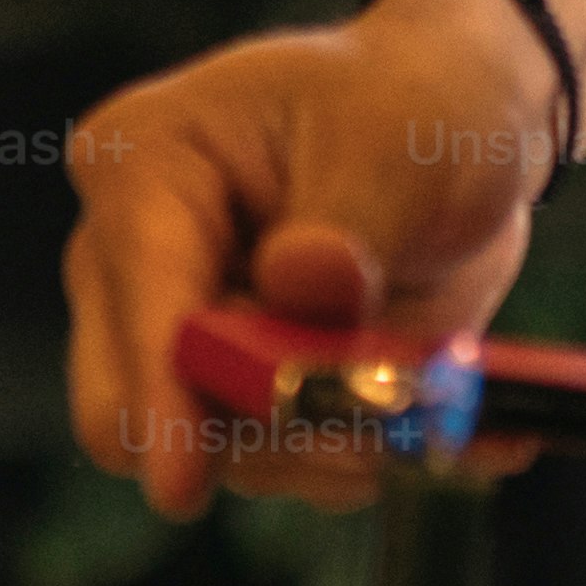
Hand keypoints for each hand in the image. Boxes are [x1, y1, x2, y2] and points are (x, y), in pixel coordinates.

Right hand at [61, 0, 565, 515]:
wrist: (456, 127)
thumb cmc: (413, 103)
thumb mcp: (397, 141)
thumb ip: (350, 219)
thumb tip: (304, 281)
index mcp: (144, 165)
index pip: (136, 299)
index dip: (161, 392)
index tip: (182, 482)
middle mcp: (128, 259)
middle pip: (128, 404)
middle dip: (249, 434)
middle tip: (364, 436)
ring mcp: (171, 333)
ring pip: (212, 450)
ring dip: (323, 447)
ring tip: (431, 403)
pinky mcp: (228, 389)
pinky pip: (275, 463)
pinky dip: (356, 456)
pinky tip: (434, 422)